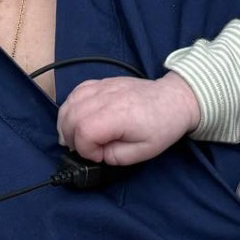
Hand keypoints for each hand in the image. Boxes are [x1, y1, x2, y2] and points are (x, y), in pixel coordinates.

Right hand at [56, 72, 200, 164]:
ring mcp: (104, 86)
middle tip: (83, 150)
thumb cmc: (162, 126)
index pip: (84, 131)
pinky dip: (71, 106)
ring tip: (75, 137)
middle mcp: (107, 97)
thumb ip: (115, 157)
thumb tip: (96, 154)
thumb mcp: (143, 152)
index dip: (85, 149)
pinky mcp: (103, 82)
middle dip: (70, 138)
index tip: (97, 156)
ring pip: (69, 102)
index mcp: (119, 115)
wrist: (174, 99)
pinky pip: (76, 92)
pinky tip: (77, 118)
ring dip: (66, 123)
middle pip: (71, 116)